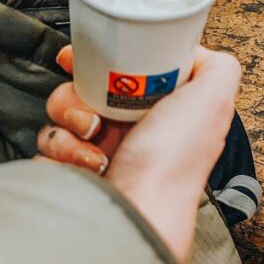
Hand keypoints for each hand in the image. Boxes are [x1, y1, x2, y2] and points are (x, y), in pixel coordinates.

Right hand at [38, 45, 241, 261]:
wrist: (143, 212)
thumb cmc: (176, 161)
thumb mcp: (214, 98)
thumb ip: (217, 67)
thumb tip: (191, 51)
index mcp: (156, 107)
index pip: (117, 70)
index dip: (94, 60)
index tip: (76, 56)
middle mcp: (128, 129)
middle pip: (81, 89)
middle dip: (74, 95)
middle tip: (91, 114)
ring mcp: (97, 153)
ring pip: (59, 118)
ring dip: (67, 124)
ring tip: (92, 142)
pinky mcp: (73, 177)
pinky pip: (46, 151)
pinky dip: (59, 155)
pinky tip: (85, 165)